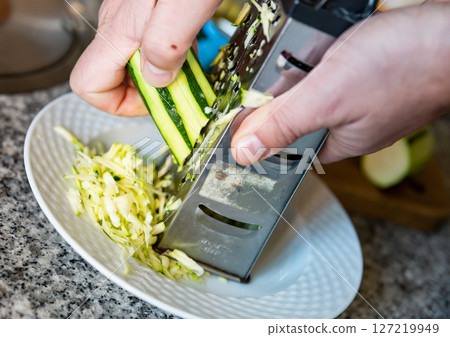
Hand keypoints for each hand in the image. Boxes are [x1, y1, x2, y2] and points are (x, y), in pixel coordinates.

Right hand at [70, 0, 220, 115]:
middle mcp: (119, 25)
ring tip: (190, 64)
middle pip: (113, 79)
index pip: (88, 85)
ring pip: (133, 64)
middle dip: (148, 91)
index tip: (153, 103)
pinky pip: (149, 45)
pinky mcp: (147, 12)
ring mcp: (132, 18)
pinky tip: (189, 45)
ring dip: (163, 74)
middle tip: (181, 84)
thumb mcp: (188, 6)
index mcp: (120, 30)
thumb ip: (167, 44)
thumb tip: (154, 79)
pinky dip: (170, 55)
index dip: (118, 104)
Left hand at [231, 2, 449, 164]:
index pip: (285, 149)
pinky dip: (327, 58)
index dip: (262, 130)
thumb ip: (284, 124)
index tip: (246, 112)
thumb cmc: (403, 67)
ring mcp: (362, 103)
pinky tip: (329, 47)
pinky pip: (335, 74)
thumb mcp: (326, 98)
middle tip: (286, 71)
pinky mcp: (372, 79)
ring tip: (311, 55)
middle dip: (286, 93)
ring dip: (306, 71)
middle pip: (298, 117)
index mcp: (336, 143)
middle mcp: (349, 127)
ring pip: (317, 92)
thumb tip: (244, 153)